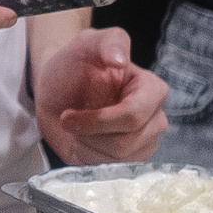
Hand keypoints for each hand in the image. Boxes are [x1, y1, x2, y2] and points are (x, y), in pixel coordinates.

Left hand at [34, 27, 168, 163]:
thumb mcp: (86, 44)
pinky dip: (89, 157)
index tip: (69, 113)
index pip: (134, 115)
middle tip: (68, 118)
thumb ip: (108, 42)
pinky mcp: (128, 160)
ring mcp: (144, 142)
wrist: (57, 91)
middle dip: (89, 133)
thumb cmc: (74, 65)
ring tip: (77, 126)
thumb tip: (119, 59)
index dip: (99, 120)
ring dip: (88, 144)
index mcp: (152, 89)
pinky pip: (110, 170)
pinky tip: (83, 139)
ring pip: (119, 159)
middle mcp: (154, 118)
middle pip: (127, 141)